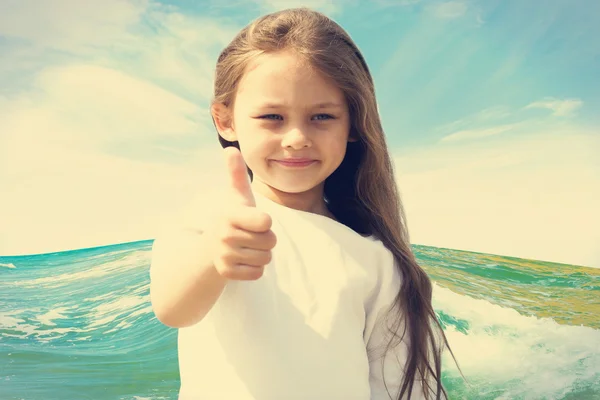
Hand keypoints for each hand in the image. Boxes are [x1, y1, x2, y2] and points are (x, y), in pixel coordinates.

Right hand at [210, 147, 276, 279]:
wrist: (213, 246)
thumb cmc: (234, 217)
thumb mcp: (238, 196)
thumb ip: (236, 174)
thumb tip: (230, 149)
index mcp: (230, 215)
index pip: (266, 222)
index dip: (266, 222)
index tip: (254, 220)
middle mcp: (224, 235)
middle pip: (270, 242)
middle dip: (266, 239)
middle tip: (251, 235)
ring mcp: (224, 255)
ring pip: (266, 259)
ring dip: (262, 254)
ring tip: (248, 247)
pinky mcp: (226, 273)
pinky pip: (257, 273)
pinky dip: (255, 268)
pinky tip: (244, 260)